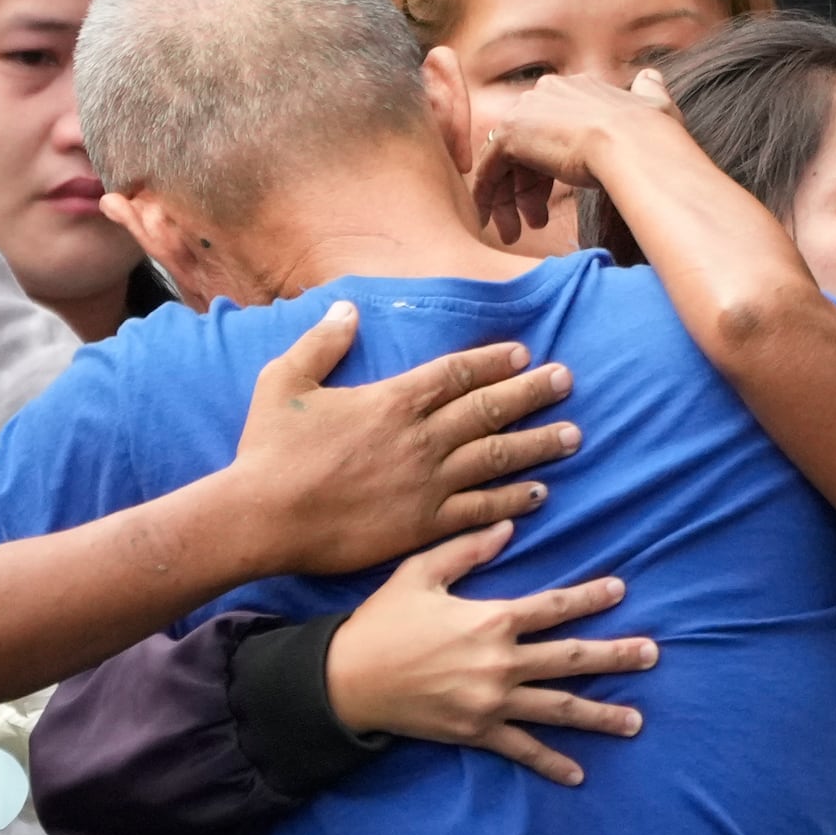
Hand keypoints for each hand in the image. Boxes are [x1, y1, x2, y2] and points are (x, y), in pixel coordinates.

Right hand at [234, 301, 581, 576]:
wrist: (261, 519)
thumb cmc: (269, 450)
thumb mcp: (284, 381)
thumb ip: (321, 343)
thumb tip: (347, 309)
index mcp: (393, 400)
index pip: (458, 374)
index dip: (495, 362)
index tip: (524, 354)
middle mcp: (420, 439)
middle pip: (490, 410)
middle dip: (533, 393)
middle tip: (567, 381)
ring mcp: (427, 484)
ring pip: (497, 458)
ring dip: (539, 445)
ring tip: (574, 435)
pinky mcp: (424, 525)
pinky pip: (481, 510)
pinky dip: (514, 501)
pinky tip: (540, 493)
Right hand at [326, 520, 658, 786]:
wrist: (344, 680)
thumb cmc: (382, 621)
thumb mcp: (421, 572)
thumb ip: (468, 547)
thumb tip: (509, 524)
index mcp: (491, 619)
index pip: (553, 606)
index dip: (590, 598)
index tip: (621, 590)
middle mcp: (500, 662)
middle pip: (571, 658)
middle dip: (616, 656)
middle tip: (653, 654)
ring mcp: (491, 702)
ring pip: (558, 708)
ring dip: (600, 715)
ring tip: (636, 721)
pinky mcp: (476, 732)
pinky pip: (521, 749)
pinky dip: (551, 763)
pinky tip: (579, 774)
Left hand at [472, 69, 682, 242]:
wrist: (636, 149)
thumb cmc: (654, 139)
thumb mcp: (656, 106)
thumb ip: (650, 92)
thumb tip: (651, 77)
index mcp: (578, 87)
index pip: (554, 129)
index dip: (553, 167)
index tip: (558, 197)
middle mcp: (548, 92)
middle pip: (527, 146)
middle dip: (530, 187)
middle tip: (536, 222)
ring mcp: (526, 111)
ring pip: (506, 160)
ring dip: (510, 199)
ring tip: (517, 233)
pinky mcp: (509, 134)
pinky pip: (488, 168)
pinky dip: (486, 195)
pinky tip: (490, 221)